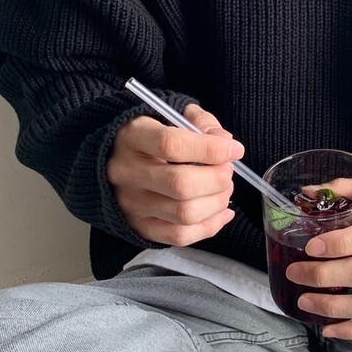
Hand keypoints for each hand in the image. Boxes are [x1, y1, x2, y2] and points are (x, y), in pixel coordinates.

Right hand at [107, 103, 244, 245]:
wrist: (117, 160)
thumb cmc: (154, 136)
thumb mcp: (173, 115)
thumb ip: (201, 122)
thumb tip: (224, 141)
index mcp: (132, 137)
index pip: (172, 145)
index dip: (210, 149)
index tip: (234, 149)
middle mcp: (127, 173)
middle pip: (180, 184)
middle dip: (216, 179)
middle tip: (228, 171)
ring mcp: (131, 204)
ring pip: (184, 214)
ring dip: (217, 202)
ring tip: (224, 189)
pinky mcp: (139, 227)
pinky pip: (180, 236)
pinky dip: (210, 226)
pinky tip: (223, 211)